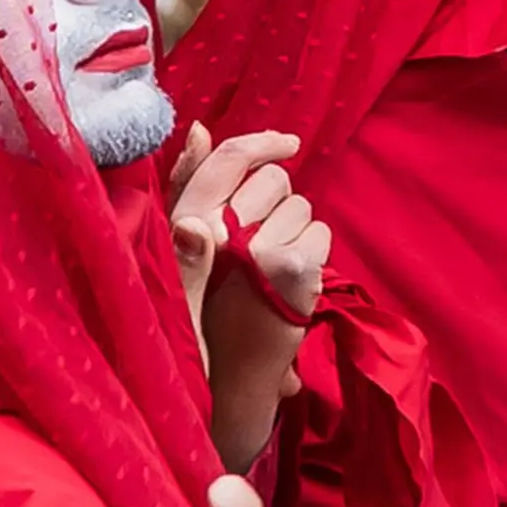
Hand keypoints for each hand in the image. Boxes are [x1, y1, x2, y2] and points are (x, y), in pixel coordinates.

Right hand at [167, 125, 324, 470]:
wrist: (229, 378)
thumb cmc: (208, 311)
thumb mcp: (186, 251)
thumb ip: (191, 188)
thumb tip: (199, 128)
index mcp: (187, 222)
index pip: (226, 160)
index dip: (259, 144)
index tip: (285, 142)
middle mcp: (217, 231)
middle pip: (274, 180)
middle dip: (279, 202)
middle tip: (264, 245)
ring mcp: (257, 249)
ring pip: (302, 207)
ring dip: (297, 232)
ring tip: (273, 272)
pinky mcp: (290, 266)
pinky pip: (320, 234)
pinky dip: (316, 255)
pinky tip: (295, 284)